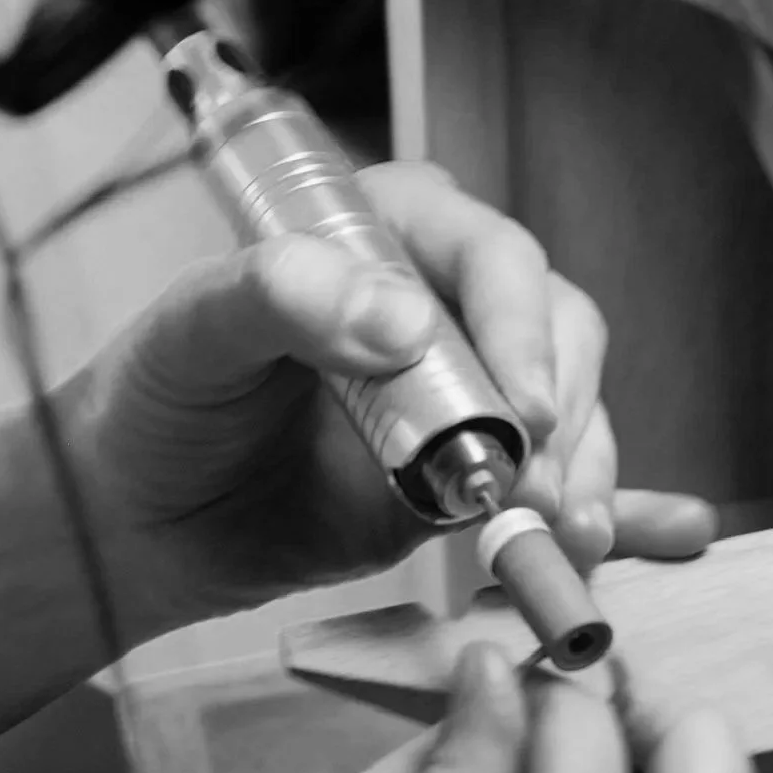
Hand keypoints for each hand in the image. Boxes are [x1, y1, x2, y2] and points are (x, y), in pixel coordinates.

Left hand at [61, 163, 716, 643]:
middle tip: (545, 494)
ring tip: (573, 537)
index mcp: (385, 232)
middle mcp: (443, 302)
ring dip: (589, 473)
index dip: (522, 326)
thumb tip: (402, 319)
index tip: (524, 408)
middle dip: (567, 413)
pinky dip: (599, 512)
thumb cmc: (155, 401)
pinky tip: (630, 541)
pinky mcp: (472, 473)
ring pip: (573, 410)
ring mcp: (466, 391)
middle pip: (556, 331)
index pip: (491, 255)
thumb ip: (281, 296)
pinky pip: (557, 481)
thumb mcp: (193, 333)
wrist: (142, 519)